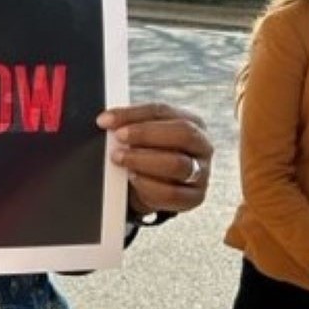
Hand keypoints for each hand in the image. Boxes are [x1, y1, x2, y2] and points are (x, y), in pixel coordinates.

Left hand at [97, 102, 212, 216]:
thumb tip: (107, 121)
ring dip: (143, 161)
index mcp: (192, 122)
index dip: (132, 114)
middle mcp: (202, 146)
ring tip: (121, 159)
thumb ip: (130, 124)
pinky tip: (133, 178)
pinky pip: (173, 194)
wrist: (155, 185)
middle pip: (182, 133)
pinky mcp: (195, 197)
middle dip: (145, 134)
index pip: (162, 111)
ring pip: (178, 164)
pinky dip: (149, 186)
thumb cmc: (149, 152)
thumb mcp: (143, 134)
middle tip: (118, 138)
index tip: (106, 120)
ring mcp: (202, 173)